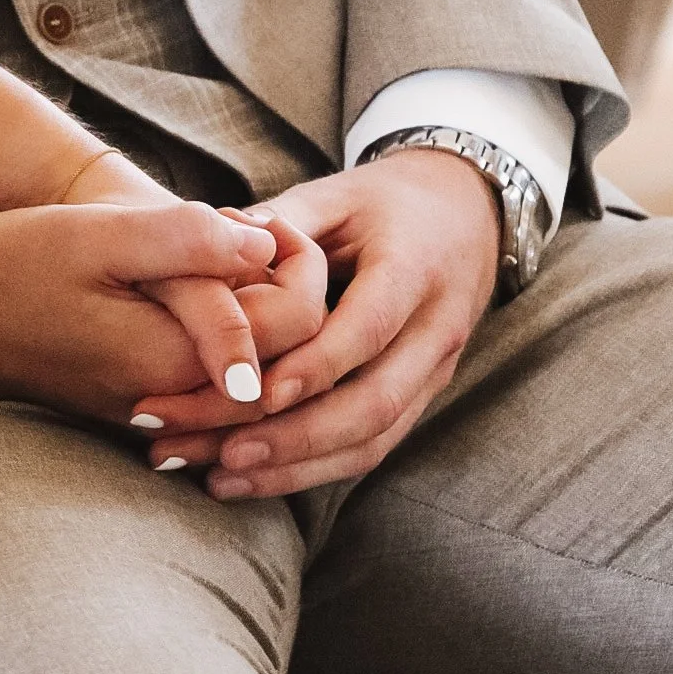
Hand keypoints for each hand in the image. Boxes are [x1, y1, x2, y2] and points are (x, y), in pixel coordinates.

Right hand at [58, 152, 329, 405]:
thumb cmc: (18, 267)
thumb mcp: (101, 238)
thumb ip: (189, 243)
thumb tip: (266, 247)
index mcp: (178, 359)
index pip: (300, 325)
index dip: (301, 262)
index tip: (265, 219)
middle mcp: (179, 401)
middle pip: (289, 357)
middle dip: (289, 287)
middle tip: (249, 231)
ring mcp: (163, 411)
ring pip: (258, 373)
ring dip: (262, 312)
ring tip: (224, 253)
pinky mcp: (147, 406)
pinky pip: (219, 382)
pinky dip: (233, 338)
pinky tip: (202, 291)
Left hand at [131, 151, 499, 495]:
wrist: (464, 214)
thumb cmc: (384, 202)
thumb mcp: (336, 195)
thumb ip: (279, 223)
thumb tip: (208, 247)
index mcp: (415, 268)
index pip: (369, 328)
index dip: (316, 366)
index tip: (257, 392)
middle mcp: (435, 330)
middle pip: (374, 403)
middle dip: (293, 437)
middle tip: (218, 452)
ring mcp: (434, 373)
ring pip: (373, 439)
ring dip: (294, 468)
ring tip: (218, 477)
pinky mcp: (420, 399)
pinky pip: (371, 448)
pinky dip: (310, 471)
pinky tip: (249, 479)